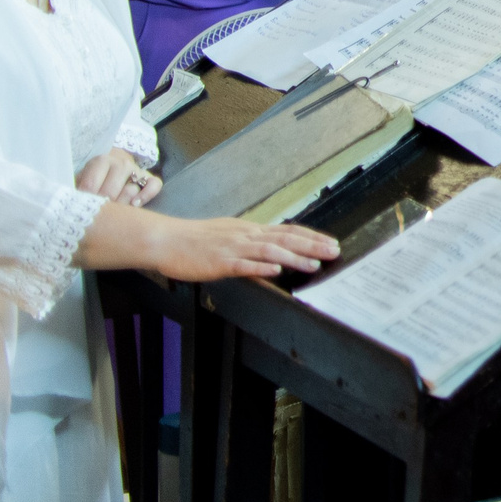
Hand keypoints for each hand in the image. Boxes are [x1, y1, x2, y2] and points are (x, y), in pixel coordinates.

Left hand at [77, 148, 157, 205]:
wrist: (114, 165)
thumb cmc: (94, 178)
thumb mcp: (81, 179)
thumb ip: (76, 190)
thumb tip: (71, 207)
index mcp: (100, 162)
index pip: (90, 186)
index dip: (85, 202)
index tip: (82, 210)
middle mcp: (120, 163)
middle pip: (110, 191)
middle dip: (103, 207)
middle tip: (97, 215)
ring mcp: (136, 170)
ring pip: (130, 191)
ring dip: (121, 205)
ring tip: (113, 213)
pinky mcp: (150, 177)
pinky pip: (153, 186)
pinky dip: (145, 196)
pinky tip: (135, 205)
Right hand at [77, 202, 340, 282]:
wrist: (165, 239)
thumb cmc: (194, 240)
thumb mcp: (229, 235)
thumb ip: (251, 243)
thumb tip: (273, 251)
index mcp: (249, 230)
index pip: (286, 231)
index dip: (310, 237)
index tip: (330, 242)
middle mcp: (246, 235)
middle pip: (285, 239)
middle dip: (312, 245)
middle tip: (335, 251)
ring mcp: (233, 248)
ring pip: (269, 251)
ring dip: (294, 257)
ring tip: (314, 263)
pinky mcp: (219, 262)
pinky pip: (243, 265)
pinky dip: (261, 267)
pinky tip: (276, 271)